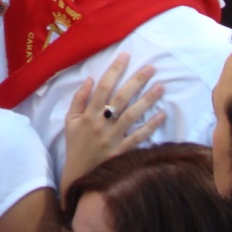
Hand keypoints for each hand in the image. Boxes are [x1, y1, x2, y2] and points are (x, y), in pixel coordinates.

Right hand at [59, 52, 165, 199]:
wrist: (79, 175)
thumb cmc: (75, 145)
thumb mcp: (70, 121)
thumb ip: (78, 100)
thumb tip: (89, 79)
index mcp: (88, 114)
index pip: (102, 87)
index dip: (114, 70)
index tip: (126, 56)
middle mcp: (101, 123)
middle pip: (121, 97)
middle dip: (136, 81)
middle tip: (151, 68)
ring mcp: (113, 138)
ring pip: (132, 115)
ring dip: (147, 100)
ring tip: (160, 86)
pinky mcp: (122, 151)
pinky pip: (138, 137)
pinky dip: (150, 126)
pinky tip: (161, 115)